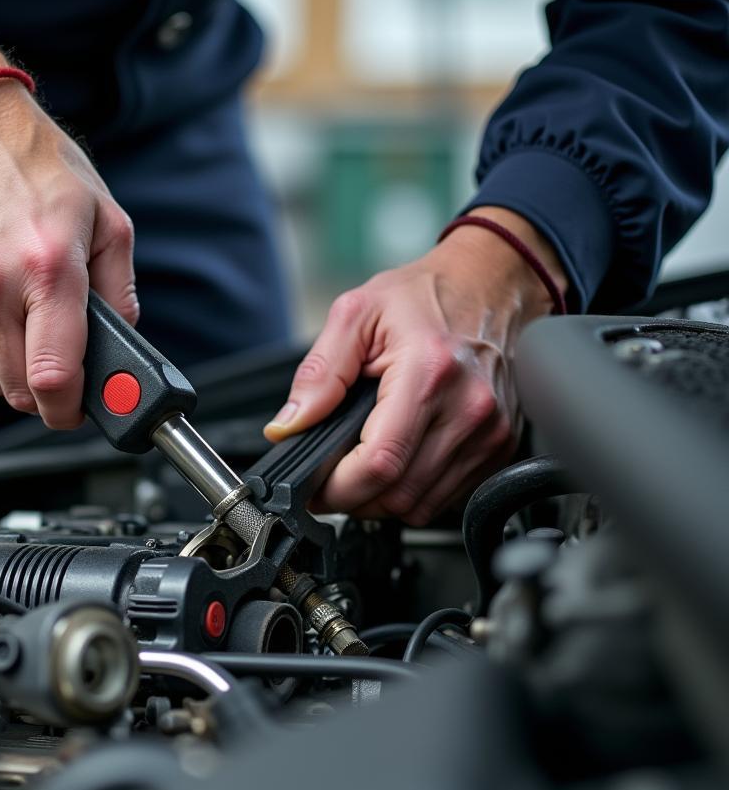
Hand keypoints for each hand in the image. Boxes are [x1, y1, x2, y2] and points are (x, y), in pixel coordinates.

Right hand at [0, 32, 137, 427]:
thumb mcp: (107, 217)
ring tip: (25, 319)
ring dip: (10, 366)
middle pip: (16, 390)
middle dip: (45, 391)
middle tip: (60, 364)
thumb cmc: (35, 164)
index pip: (52, 378)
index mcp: (47, 268)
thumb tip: (122, 343)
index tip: (78, 410)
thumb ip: (120, 291)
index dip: (69, 410)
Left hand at [264, 207, 568, 523]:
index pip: (379, 463)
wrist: (489, 283)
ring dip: (383, 500)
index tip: (315, 488)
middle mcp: (469, 408)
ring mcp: (491, 431)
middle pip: (399, 495)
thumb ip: (319, 373)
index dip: (338, 488)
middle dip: (354, 498)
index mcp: (428, 372)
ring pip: (422, 505)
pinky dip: (415, 492)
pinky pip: (448, 497)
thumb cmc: (426, 295)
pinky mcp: (502, 445)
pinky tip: (400, 462)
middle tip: (331, 479)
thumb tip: (287, 426)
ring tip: (362, 469)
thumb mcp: (355, 314)